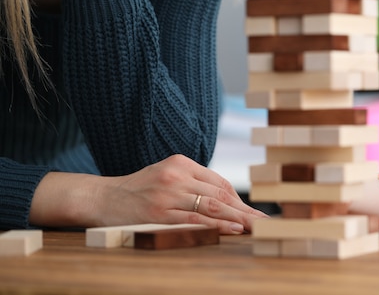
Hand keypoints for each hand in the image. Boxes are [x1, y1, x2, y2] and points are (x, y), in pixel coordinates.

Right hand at [99, 154, 267, 233]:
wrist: (100, 197)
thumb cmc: (137, 189)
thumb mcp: (165, 175)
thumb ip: (192, 183)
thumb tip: (225, 202)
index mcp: (180, 163)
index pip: (218, 182)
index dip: (239, 200)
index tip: (254, 213)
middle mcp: (176, 175)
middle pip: (219, 194)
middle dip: (244, 211)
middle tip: (264, 222)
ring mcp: (167, 194)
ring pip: (210, 206)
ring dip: (236, 219)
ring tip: (255, 228)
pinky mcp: (158, 212)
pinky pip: (193, 220)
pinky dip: (216, 225)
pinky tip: (232, 229)